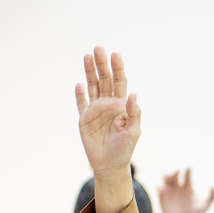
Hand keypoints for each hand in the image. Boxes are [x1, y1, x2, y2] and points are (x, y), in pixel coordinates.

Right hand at [75, 46, 140, 172]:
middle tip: (99, 48)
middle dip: (102, 64)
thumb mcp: (133, 131)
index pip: (120, 82)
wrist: (110, 164)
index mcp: (121, 105)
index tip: (116, 54)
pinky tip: (79, 84)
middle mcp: (108, 104)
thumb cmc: (125, 148)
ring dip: (90, 72)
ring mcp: (95, 110)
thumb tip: (133, 94)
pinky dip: (79, 93)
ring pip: (92, 86)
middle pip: (104, 80)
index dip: (118, 69)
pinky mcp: (84, 119)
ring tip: (87, 56)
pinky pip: (81, 103)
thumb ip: (134, 113)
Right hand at [159, 169, 213, 212]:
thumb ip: (213, 196)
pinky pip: (159, 189)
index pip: (188, 174)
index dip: (189, 170)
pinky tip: (161, 188)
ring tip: (167, 176)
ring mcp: (170, 192)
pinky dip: (159, 187)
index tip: (190, 168)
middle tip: (178, 172)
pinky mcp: (162, 197)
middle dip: (176, 171)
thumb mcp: (207, 206)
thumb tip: (213, 185)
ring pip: (166, 179)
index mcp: (189, 188)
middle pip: (176, 174)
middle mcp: (179, 188)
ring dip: (166, 176)